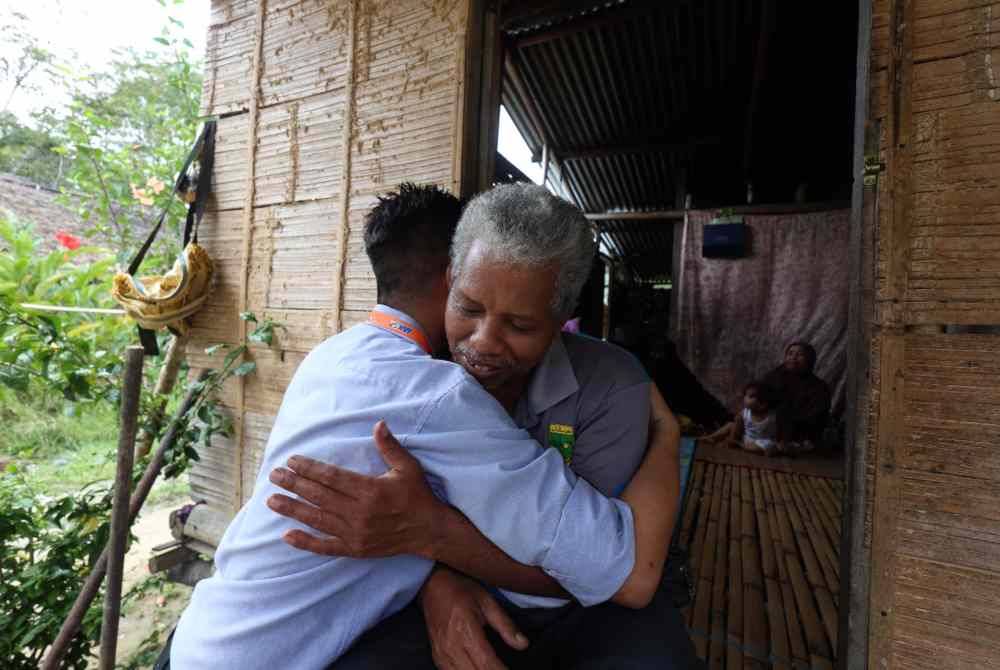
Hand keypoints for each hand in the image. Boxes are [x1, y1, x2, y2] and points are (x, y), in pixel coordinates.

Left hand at [266, 420, 443, 558]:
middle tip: (274, 475)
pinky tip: (287, 535)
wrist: (428, 531)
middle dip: (294, 484)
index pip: (332, 477)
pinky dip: (306, 542)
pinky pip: (326, 546)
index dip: (309, 469)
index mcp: (370, 490)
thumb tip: (378, 424)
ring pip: (317, 519)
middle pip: (319, 496)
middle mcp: (359, 512)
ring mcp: (355, 533)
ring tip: (271, 500)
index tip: (291, 461)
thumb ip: (390, 447)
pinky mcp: (355, 549)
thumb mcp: (408, 467)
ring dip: (292, 509)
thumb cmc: (418, 496)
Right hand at [420, 567, 527, 669]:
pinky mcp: (436, 656)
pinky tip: (475, 669)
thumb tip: (523, 644)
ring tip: (492, 669)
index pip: (486, 663)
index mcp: (466, 630)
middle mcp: (451, 645)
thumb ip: (506, 625)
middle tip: (503, 669)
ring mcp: (441, 653)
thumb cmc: (461, 590)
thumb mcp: (487, 601)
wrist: (433, 586)